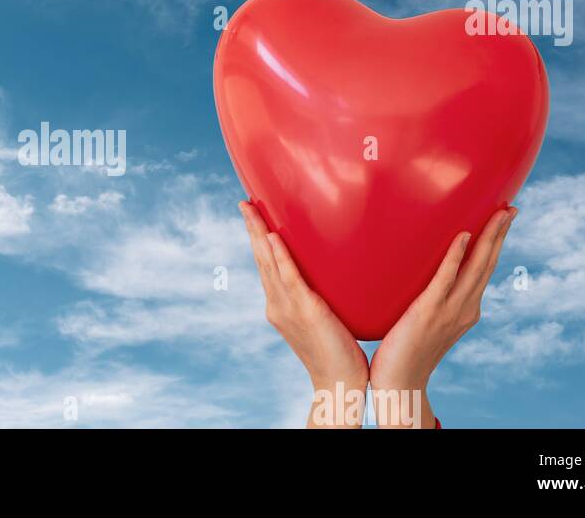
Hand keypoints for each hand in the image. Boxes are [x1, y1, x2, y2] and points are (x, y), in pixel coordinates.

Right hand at [239, 201, 368, 427]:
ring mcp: (287, 308)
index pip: (266, 266)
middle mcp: (277, 304)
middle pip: (260, 259)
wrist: (339, 383)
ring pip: (268, 263)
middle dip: (252, 229)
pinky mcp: (304, 311)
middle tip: (244, 201)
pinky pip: (288, 277)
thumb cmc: (339, 355)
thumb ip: (322, 298)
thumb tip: (335, 277)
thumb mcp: (326, 320)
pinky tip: (272, 236)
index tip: (254, 215)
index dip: (258, 240)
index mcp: (280, 306)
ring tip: (252, 208)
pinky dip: (278, 255)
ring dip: (259, 234)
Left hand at [369, 207, 516, 427]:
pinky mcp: (429, 312)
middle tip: (511, 208)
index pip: (485, 270)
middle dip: (500, 235)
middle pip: (488, 264)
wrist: (400, 382)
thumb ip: (430, 300)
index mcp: (466, 310)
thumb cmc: (405, 352)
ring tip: (499, 213)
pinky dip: (456, 256)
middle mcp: (465, 308)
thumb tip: (421, 277)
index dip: (495, 244)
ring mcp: (450, 310)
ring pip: (476, 267)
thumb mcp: (426, 321)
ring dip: (488, 238)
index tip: (504, 219)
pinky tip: (463, 236)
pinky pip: (445, 279)